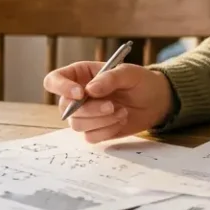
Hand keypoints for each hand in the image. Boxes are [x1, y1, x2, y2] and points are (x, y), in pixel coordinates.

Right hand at [42, 62, 173, 142]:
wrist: (156, 101)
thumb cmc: (140, 81)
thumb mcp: (128, 73)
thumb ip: (109, 78)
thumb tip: (89, 90)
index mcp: (79, 75)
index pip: (53, 80)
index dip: (61, 88)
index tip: (81, 93)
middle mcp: (76, 96)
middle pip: (65, 107)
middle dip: (89, 109)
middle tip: (112, 105)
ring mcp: (84, 115)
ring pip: (76, 124)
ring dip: (101, 120)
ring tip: (122, 111)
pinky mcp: (94, 130)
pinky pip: (90, 136)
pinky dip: (107, 130)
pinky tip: (121, 120)